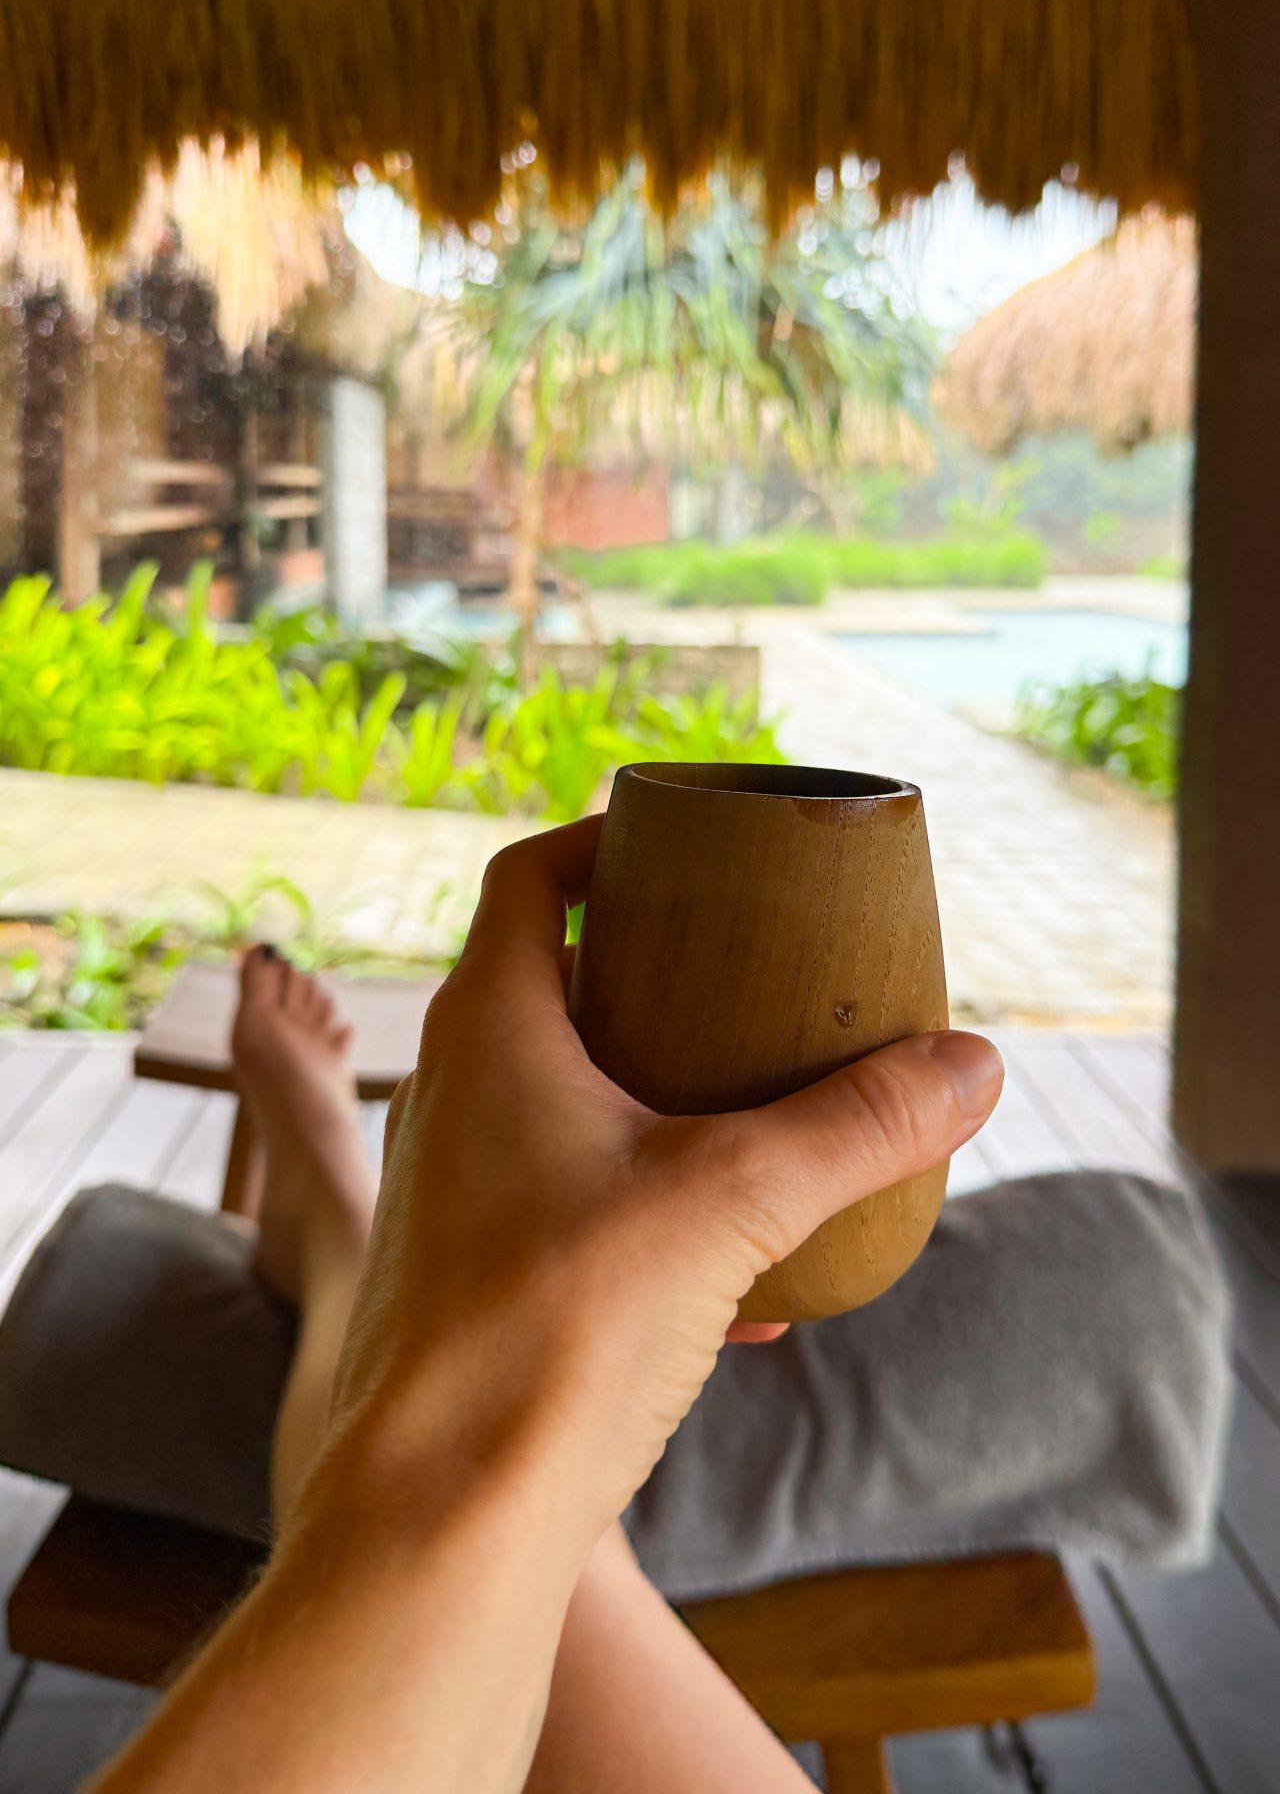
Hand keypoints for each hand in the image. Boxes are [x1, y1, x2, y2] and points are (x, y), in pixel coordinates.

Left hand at [326, 816, 1002, 1549]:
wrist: (444, 1517)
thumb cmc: (557, 1327)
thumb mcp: (733, 1202)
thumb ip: (858, 1125)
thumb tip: (975, 1065)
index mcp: (491, 1028)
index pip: (531, 879)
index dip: (604, 843)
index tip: (687, 848)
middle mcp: (454, 1093)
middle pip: (556, 987)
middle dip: (659, 982)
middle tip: (751, 984)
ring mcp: (457, 1189)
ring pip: (572, 1108)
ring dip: (668, 1110)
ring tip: (770, 1135)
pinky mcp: (478, 1278)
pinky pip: (581, 1212)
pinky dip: (662, 1221)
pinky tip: (753, 1301)